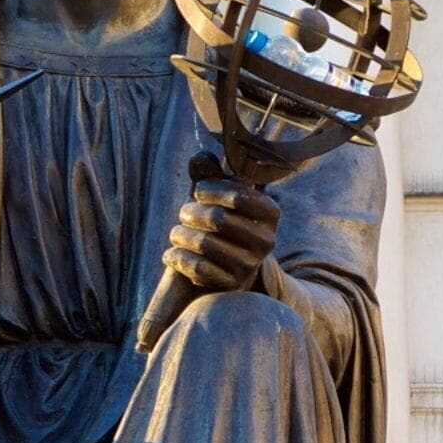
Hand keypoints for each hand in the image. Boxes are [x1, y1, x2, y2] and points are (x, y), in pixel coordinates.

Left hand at [163, 174, 280, 297]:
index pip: (239, 195)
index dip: (211, 190)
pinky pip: (197, 268)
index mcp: (270, 213)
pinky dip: (178, 257)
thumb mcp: (220, 197)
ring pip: (204, 244)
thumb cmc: (223, 223)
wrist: (229, 268)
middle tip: (183, 212)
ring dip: (180, 235)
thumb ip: (210, 175)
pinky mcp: (231, 285)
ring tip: (175, 233)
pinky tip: (172, 253)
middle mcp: (266, 241)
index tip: (198, 191)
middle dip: (191, 212)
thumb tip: (200, 157)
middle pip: (218, 219)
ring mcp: (250, 265)